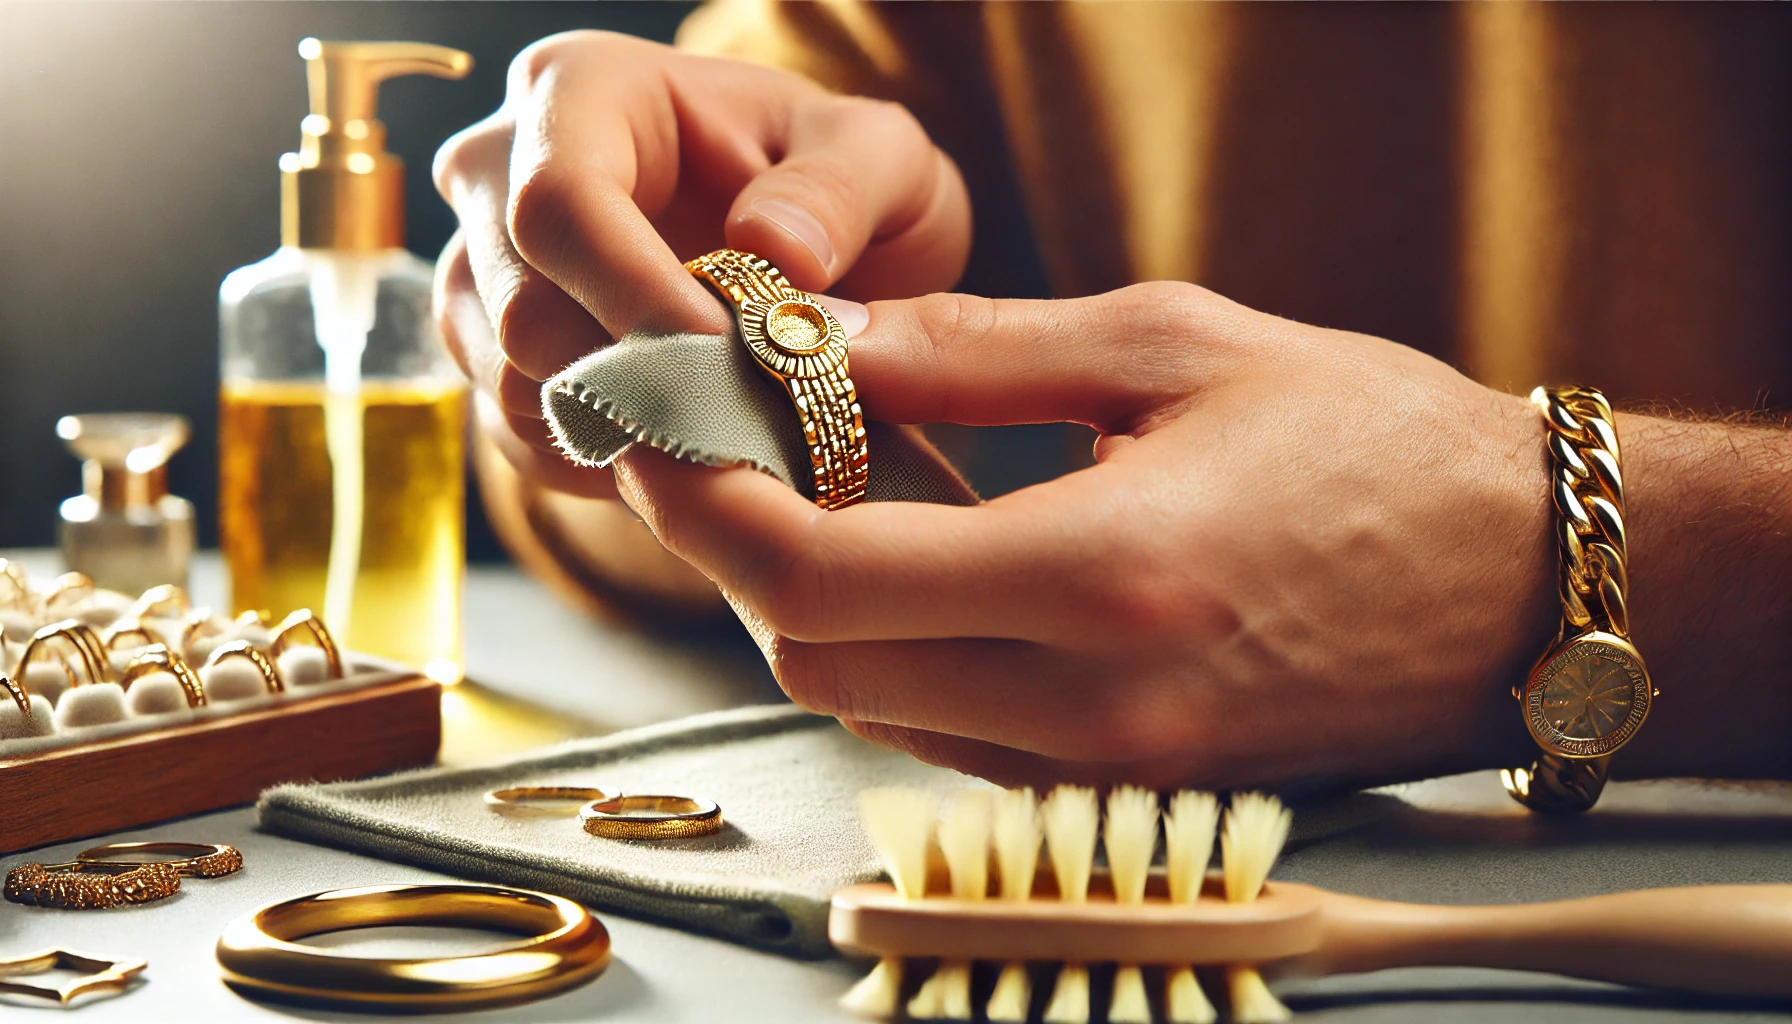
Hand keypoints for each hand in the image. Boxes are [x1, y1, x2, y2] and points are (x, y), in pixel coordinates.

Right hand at [431, 31, 969, 496]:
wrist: (821, 253)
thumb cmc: (842, 188)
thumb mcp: (882, 159)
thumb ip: (843, 189)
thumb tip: (772, 249)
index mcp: (581, 90)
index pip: (560, 200)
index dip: (636, 293)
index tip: (729, 356)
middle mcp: (498, 175)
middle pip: (521, 310)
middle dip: (641, 383)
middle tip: (749, 425)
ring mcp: (481, 275)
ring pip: (512, 386)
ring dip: (630, 433)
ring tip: (737, 439)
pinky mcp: (491, 363)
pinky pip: (522, 439)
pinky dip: (612, 464)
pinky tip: (696, 452)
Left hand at [612, 282, 1568, 791]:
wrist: (1523, 587)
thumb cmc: (1373, 443)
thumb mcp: (1176, 344)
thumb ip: (978, 349)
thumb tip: (821, 345)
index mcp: (1103, 573)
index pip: (818, 579)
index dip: (706, 507)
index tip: (664, 432)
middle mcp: (1096, 703)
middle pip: (816, 662)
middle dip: (739, 558)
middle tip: (735, 450)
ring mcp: (1111, 769)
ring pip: (873, 709)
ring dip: (816, 610)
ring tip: (829, 493)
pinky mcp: (1127, 790)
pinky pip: (952, 737)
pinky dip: (900, 656)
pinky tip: (924, 567)